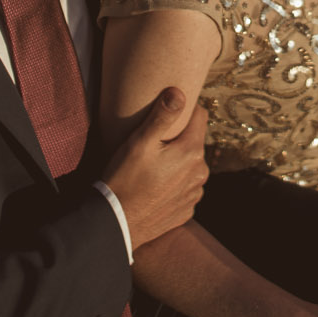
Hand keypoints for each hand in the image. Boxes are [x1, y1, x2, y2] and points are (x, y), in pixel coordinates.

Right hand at [102, 87, 208, 250]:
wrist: (117, 223)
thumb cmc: (125, 179)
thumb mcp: (140, 142)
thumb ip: (162, 115)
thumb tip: (179, 92)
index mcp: (192, 151)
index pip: (200, 116)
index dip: (185, 110)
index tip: (168, 112)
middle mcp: (200, 172)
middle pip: (194, 142)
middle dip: (179, 139)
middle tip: (153, 143)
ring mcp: (194, 193)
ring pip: (190, 166)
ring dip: (177, 163)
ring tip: (152, 167)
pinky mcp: (187, 210)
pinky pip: (185, 188)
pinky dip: (174, 184)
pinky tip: (155, 187)